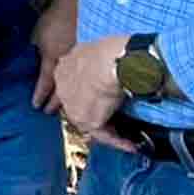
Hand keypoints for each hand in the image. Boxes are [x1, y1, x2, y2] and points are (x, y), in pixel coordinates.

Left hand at [31, 3, 78, 112]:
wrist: (76, 6)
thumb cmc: (55, 19)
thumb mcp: (38, 36)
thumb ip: (37, 50)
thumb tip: (35, 58)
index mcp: (52, 59)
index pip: (45, 83)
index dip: (40, 95)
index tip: (36, 105)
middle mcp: (68, 64)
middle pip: (62, 90)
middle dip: (56, 103)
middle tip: (50, 112)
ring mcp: (82, 61)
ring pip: (77, 84)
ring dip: (71, 97)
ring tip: (68, 107)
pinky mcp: (93, 56)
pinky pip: (87, 74)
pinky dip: (84, 84)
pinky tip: (86, 90)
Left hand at [51, 34, 135, 151]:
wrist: (114, 61)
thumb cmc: (111, 50)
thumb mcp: (96, 48)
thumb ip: (94, 59)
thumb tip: (107, 65)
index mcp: (63, 68)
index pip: (72, 86)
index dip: (88, 93)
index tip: (99, 97)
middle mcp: (63, 89)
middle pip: (78, 106)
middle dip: (95, 114)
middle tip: (113, 123)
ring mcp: (73, 106)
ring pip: (91, 122)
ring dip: (109, 131)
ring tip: (127, 139)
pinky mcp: (87, 120)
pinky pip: (103, 135)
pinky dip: (118, 141)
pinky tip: (130, 145)